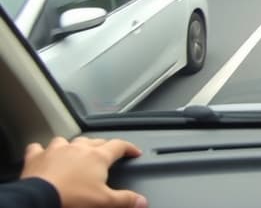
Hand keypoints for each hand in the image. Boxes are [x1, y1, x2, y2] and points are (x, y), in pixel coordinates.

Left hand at [20, 136, 147, 207]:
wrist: (39, 199)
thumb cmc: (71, 198)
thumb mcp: (104, 201)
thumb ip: (126, 199)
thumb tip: (142, 201)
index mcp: (97, 157)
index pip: (119, 145)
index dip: (129, 148)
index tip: (134, 152)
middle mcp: (78, 148)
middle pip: (95, 141)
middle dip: (103, 145)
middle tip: (107, 154)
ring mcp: (57, 150)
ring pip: (68, 140)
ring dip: (73, 145)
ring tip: (75, 151)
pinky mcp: (37, 156)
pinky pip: (38, 147)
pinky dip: (41, 150)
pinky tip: (43, 154)